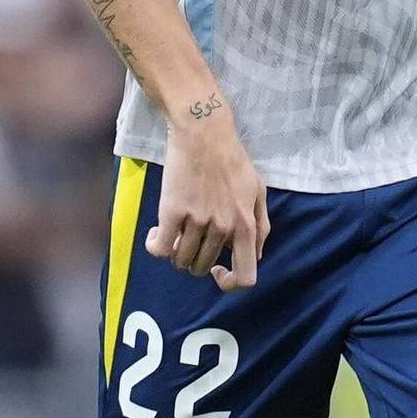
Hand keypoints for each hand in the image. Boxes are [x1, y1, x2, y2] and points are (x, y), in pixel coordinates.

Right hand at [149, 98, 269, 290]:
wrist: (203, 133)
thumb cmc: (232, 160)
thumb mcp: (258, 191)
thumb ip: (261, 226)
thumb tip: (256, 256)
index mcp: (246, 225)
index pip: (245, 276)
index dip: (229, 284)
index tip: (218, 271)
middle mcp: (222, 227)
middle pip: (202, 267)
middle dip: (195, 260)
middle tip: (191, 240)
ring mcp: (197, 221)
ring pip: (181, 260)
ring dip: (175, 252)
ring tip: (174, 233)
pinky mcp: (172, 212)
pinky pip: (159, 249)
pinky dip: (156, 246)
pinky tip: (157, 234)